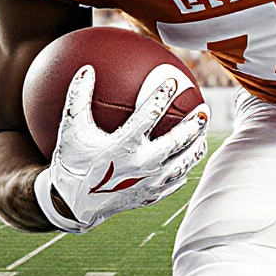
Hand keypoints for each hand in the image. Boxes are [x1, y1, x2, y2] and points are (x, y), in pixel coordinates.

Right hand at [34, 66, 208, 232]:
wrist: (71, 206)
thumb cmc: (72, 162)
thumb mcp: (70, 130)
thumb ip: (77, 99)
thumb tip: (85, 69)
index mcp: (123, 146)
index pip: (150, 115)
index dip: (162, 96)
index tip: (173, 81)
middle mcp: (141, 165)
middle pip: (177, 142)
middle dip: (194, 124)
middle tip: (205, 109)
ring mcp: (149, 183)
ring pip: (182, 163)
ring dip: (196, 147)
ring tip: (203, 133)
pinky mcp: (150, 196)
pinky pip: (174, 181)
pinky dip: (184, 169)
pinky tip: (189, 159)